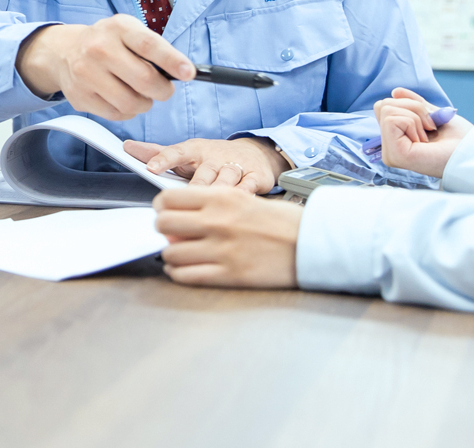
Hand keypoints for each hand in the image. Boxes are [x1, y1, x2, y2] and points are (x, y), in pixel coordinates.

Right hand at [15, 15, 194, 119]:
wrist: (64, 52)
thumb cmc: (108, 41)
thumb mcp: (128, 30)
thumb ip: (153, 47)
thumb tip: (182, 71)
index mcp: (118, 28)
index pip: (149, 45)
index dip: (173, 61)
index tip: (189, 73)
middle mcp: (99, 49)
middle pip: (143, 79)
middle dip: (162, 90)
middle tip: (165, 90)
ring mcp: (86, 74)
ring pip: (131, 102)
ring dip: (145, 103)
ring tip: (142, 94)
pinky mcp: (80, 97)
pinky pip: (116, 114)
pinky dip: (128, 111)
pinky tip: (124, 99)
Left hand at [123, 136, 289, 193]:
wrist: (255, 153)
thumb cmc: (212, 158)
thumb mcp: (187, 153)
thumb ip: (158, 152)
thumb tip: (127, 146)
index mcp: (197, 150)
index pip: (178, 152)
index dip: (164, 159)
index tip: (150, 168)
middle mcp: (216, 157)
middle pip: (202, 173)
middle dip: (194, 187)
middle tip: (182, 204)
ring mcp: (237, 166)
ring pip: (226, 181)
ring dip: (217, 194)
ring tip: (208, 212)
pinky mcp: (257, 176)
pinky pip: (250, 188)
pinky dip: (243, 196)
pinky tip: (237, 207)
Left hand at [154, 188, 302, 287]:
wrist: (311, 242)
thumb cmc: (279, 220)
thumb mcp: (244, 200)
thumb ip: (210, 207)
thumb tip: (177, 221)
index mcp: (222, 197)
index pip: (169, 199)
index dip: (162, 207)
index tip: (166, 212)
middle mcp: (218, 221)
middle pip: (164, 224)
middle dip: (163, 230)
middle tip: (171, 233)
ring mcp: (222, 250)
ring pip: (171, 253)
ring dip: (172, 254)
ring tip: (182, 253)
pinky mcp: (229, 275)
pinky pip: (187, 276)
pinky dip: (180, 274)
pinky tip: (186, 269)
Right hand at [374, 87, 472, 177]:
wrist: (471, 152)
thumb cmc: (459, 138)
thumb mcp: (433, 114)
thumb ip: (414, 104)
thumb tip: (396, 91)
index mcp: (397, 139)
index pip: (384, 106)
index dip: (408, 105)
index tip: (429, 122)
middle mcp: (389, 148)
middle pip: (383, 104)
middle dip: (412, 108)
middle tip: (430, 127)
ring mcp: (390, 152)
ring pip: (386, 109)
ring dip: (414, 117)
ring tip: (427, 135)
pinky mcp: (394, 154)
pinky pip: (391, 120)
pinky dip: (412, 122)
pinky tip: (423, 140)